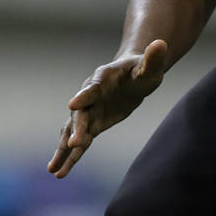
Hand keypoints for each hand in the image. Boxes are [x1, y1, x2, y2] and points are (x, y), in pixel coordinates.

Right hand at [47, 38, 167, 178]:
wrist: (133, 75)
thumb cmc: (142, 68)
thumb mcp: (151, 65)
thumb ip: (153, 58)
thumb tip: (161, 44)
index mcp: (103, 78)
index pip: (92, 88)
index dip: (84, 95)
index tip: (72, 104)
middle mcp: (89, 94)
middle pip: (80, 114)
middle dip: (76, 129)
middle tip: (73, 144)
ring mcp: (88, 111)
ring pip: (72, 131)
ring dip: (64, 149)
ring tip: (54, 170)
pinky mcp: (92, 124)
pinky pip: (79, 142)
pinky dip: (70, 156)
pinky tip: (60, 172)